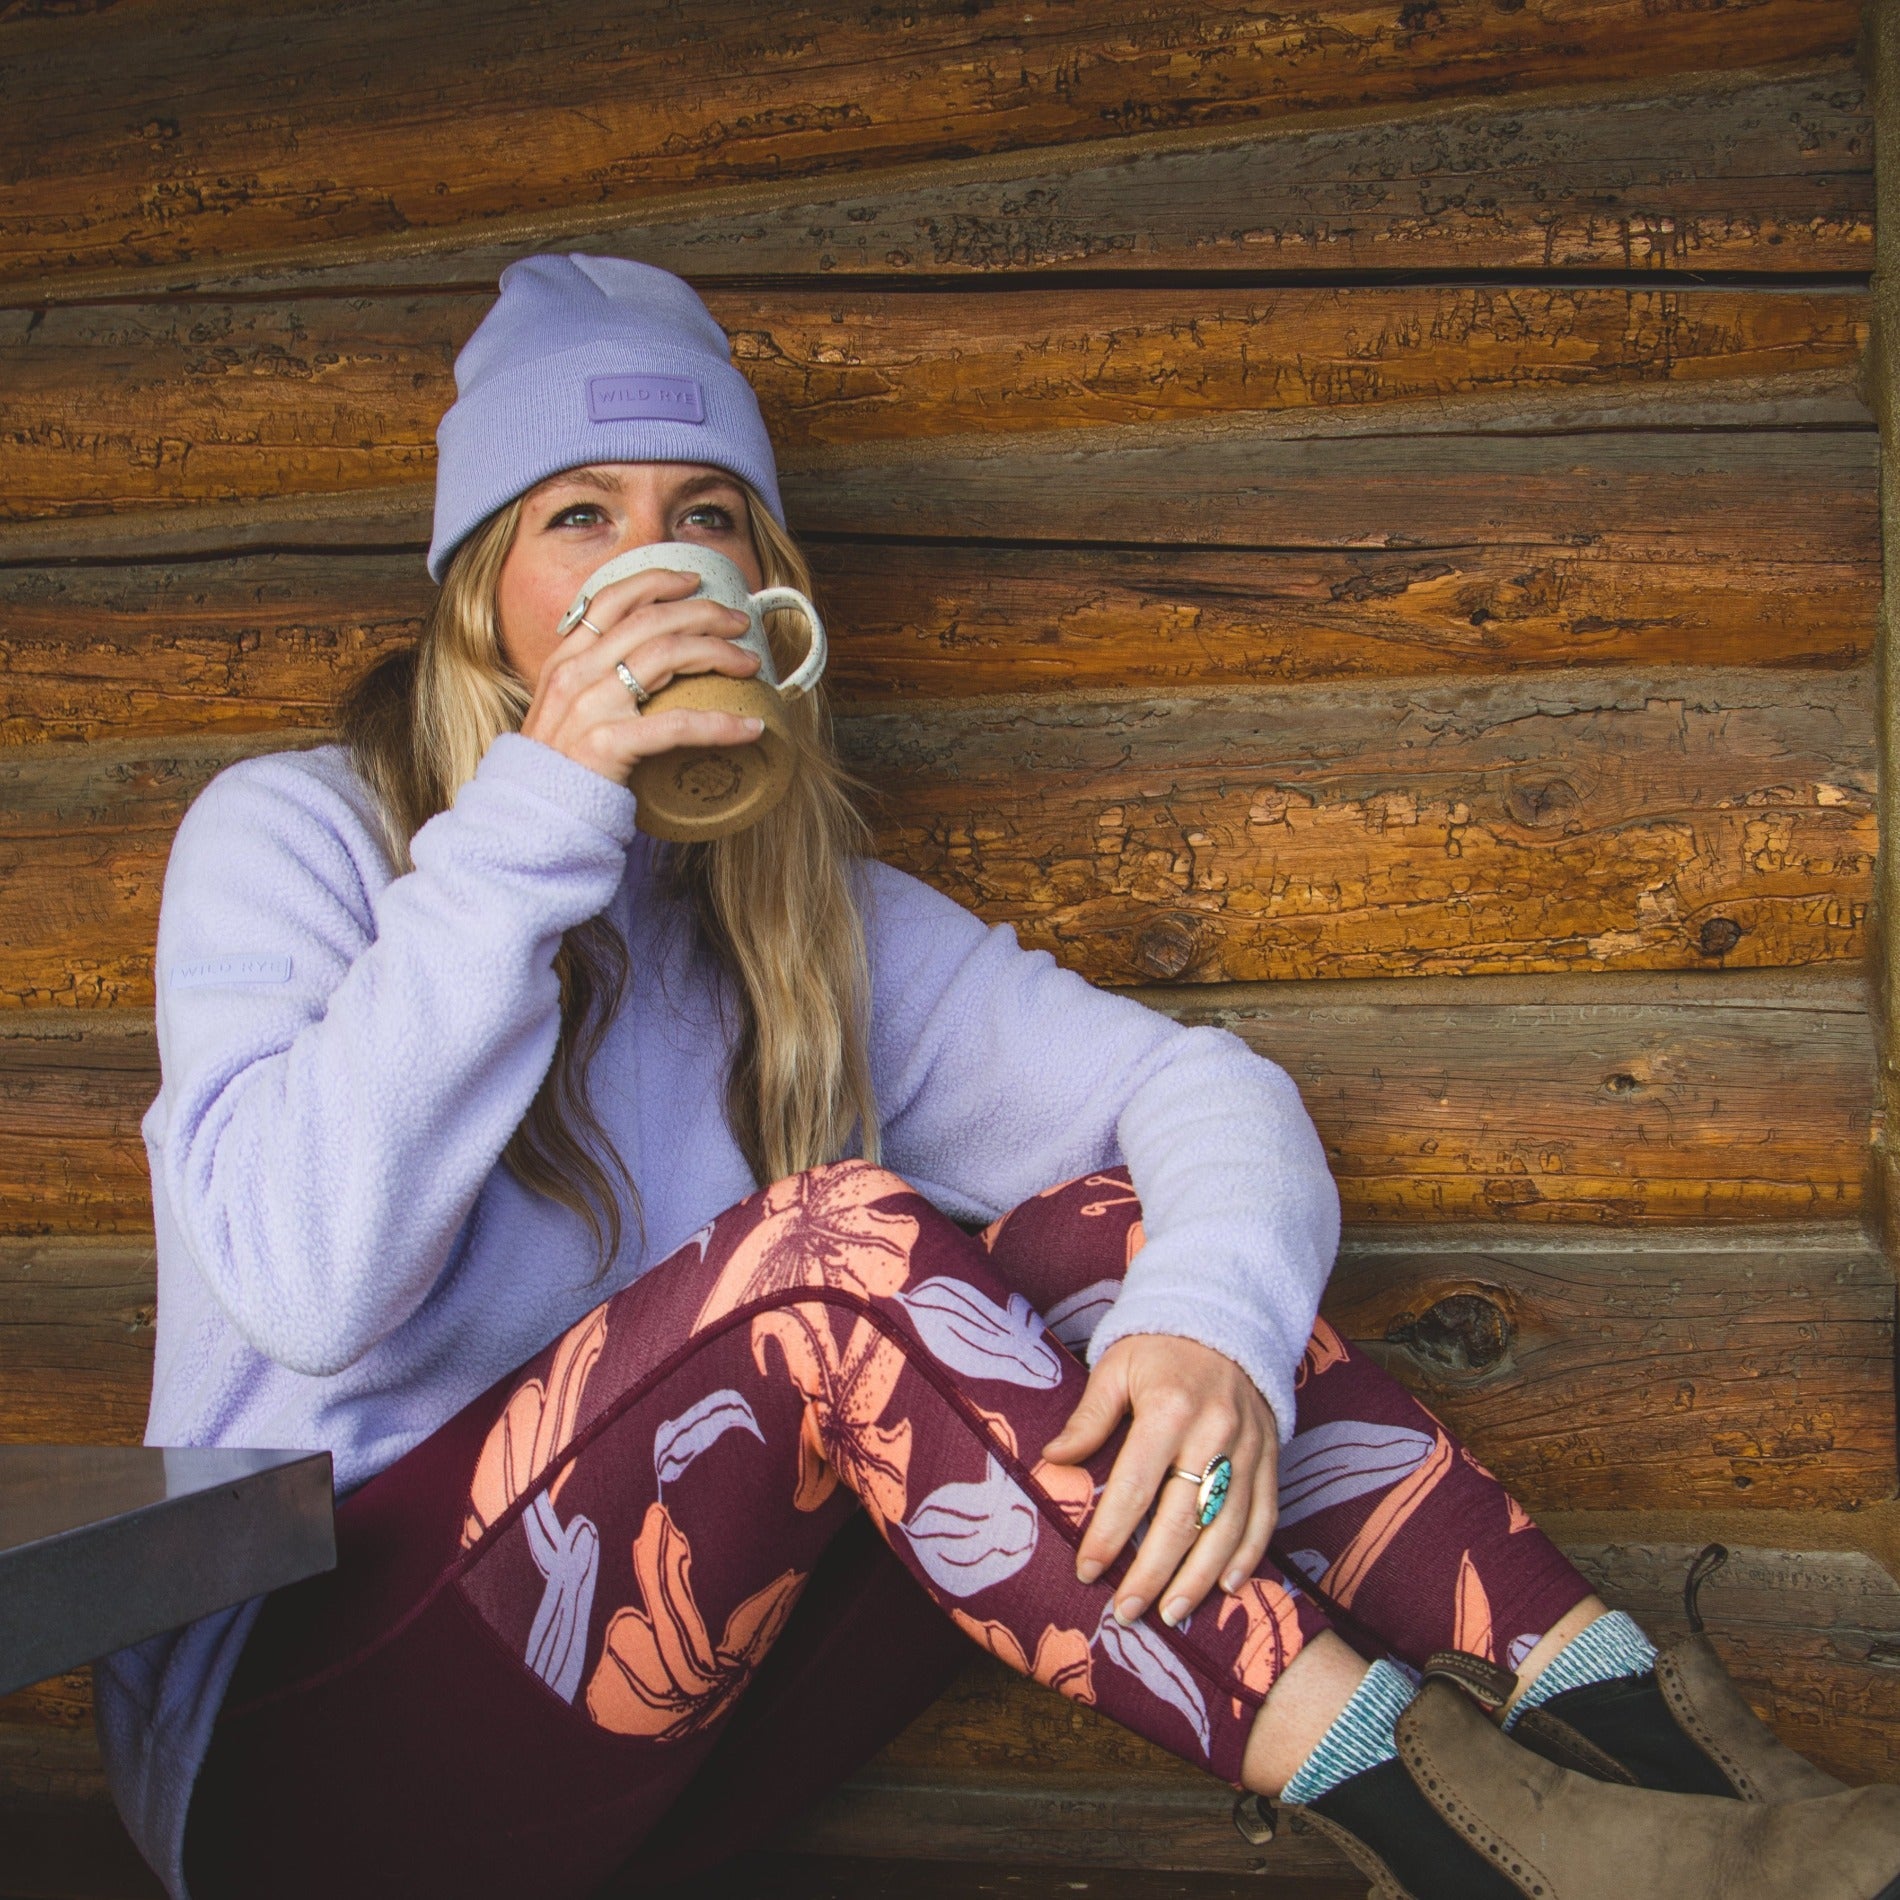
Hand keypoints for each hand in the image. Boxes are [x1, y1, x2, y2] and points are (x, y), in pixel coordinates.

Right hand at [518, 567, 764, 783]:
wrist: (533, 815)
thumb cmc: (558, 768)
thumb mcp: (563, 710)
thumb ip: (593, 683)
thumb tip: (645, 670)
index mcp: (565, 660)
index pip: (611, 601)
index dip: (656, 582)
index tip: (693, 582)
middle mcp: (576, 674)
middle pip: (649, 620)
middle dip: (703, 613)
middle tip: (739, 622)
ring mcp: (591, 706)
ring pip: (666, 655)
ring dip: (717, 652)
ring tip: (749, 663)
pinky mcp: (609, 744)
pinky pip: (677, 725)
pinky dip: (721, 724)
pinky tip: (749, 728)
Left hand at [1042, 1333, 1278, 1627]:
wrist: (1227, 1319)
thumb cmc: (1160, 1347)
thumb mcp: (1116, 1367)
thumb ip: (1089, 1417)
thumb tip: (1053, 1461)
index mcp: (1170, 1408)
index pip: (1135, 1485)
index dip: (1111, 1534)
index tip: (1087, 1570)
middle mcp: (1215, 1433)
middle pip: (1183, 1519)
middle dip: (1152, 1572)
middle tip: (1126, 1611)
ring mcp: (1249, 1448)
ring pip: (1227, 1528)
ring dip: (1198, 1579)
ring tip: (1170, 1613)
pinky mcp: (1271, 1457)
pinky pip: (1265, 1517)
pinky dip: (1248, 1557)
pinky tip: (1226, 1588)